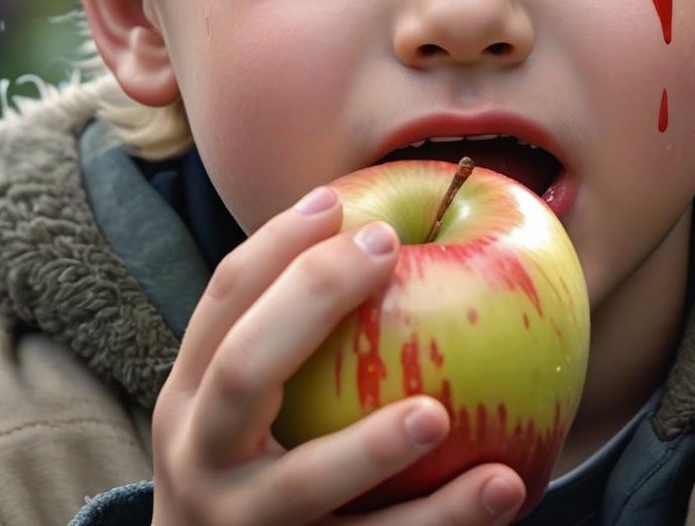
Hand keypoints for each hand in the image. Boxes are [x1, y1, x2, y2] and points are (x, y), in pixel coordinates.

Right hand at [149, 185, 526, 524]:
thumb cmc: (249, 468)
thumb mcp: (235, 408)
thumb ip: (286, 340)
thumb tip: (380, 230)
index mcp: (191, 397)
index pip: (223, 299)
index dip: (276, 243)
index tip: (337, 200)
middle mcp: (203, 458)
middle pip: (245, 369)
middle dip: (312, 298)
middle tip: (386, 245)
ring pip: (305, 485)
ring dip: (372, 446)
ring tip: (438, 412)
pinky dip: (442, 519)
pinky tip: (503, 484)